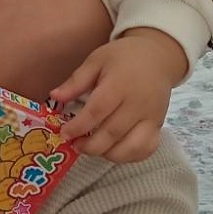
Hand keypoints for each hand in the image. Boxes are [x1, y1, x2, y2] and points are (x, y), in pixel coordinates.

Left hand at [51, 28, 188, 162]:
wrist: (157, 57)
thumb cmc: (123, 57)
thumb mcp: (96, 60)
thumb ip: (75, 81)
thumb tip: (54, 97)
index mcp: (119, 84)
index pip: (97, 111)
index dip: (79, 126)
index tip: (64, 134)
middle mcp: (137, 104)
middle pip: (112, 133)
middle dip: (90, 146)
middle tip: (75, 145)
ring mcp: (151, 117)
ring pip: (130, 147)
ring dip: (108, 154)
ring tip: (92, 148)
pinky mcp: (158, 126)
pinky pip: (146, 150)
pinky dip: (129, 157)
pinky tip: (113, 150)